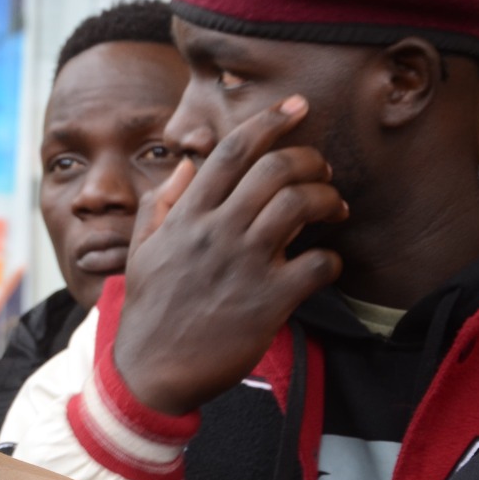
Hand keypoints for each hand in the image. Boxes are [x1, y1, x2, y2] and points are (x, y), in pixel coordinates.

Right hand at [114, 96, 346, 415]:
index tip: (297, 106)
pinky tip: (325, 265)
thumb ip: (160, 205)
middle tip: (321, 171)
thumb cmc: (150, 312)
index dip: (269, 120)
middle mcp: (217, 233)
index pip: (231, 151)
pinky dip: (331, 259)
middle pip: (275, 169)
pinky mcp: (268, 302)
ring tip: (335, 208)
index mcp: (187, 217)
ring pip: (301, 205)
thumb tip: (184, 167)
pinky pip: (318, 264)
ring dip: (328, 199)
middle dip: (310, 159)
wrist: (151, 373)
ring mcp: (244, 265)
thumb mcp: (142, 252)